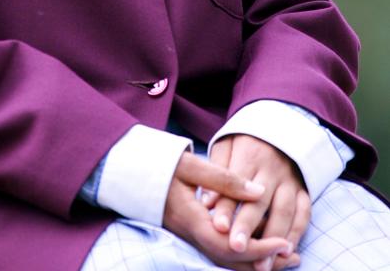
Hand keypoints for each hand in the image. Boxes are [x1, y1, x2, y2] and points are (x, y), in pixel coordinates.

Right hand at [163, 150, 294, 269]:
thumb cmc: (161, 165)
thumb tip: (259, 192)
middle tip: (292, 254)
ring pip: (227, 260)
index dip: (259, 248)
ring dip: (257, 261)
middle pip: (231, 262)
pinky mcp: (195, 233)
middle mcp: (194, 235)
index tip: (284, 241)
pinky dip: (245, 254)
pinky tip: (261, 245)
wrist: (134, 172)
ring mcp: (193, 237)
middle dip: (264, 261)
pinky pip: (222, 252)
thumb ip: (224, 179)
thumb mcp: (190, 166)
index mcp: (193, 220)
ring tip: (284, 255)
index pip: (230, 247)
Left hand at [204, 134, 310, 270]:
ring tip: (262, 263)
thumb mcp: (227, 144)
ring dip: (274, 238)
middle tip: (236, 248)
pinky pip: (303, 214)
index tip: (218, 227)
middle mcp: (272, 169)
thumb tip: (207, 202)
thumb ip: (217, 171)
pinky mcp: (303, 190)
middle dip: (248, 226)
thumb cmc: (245, 142)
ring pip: (284, 211)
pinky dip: (296, 234)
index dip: (227, 206)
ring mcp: (290, 181)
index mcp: (249, 155)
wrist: (280, 130)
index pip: (236, 183)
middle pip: (260, 201)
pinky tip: (285, 252)